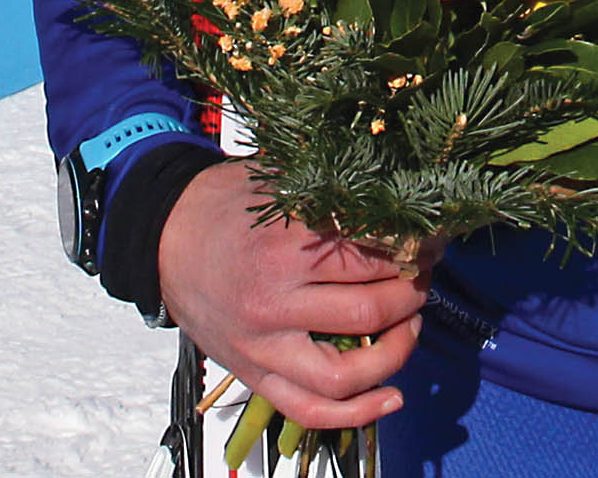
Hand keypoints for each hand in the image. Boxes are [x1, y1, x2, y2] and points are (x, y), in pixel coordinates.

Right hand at [156, 161, 430, 432]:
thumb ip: (335, 195)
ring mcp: (262, 346)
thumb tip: (403, 201)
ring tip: (412, 324)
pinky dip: (357, 413)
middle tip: (423, 274)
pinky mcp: (254, 375)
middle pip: (369, 309)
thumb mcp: (281, 183)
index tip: (432, 240)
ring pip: (346, 372)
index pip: (371, 255)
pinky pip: (309, 411)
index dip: (413, 248)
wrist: (165, 239)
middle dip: (412, 292)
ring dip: (396, 351)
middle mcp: (273, 301)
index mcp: (283, 245)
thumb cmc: (228, 204)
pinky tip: (392, 396)